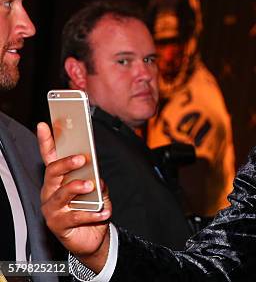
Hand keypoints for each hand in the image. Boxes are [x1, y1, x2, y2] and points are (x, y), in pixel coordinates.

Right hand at [38, 122, 111, 271]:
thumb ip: (95, 179)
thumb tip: (96, 176)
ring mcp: (52, 209)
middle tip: (82, 158)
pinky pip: (75, 216)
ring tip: (91, 185)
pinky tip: (104, 211)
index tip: (44, 125)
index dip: (46, 141)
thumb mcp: (97, 189)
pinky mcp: (59, 225)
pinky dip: (92, 213)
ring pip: (60, 194)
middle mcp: (51, 192)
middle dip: (66, 163)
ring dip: (77, 187)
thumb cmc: (90, 207)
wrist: (91, 237)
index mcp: (58, 179)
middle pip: (53, 172)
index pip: (49, 157)